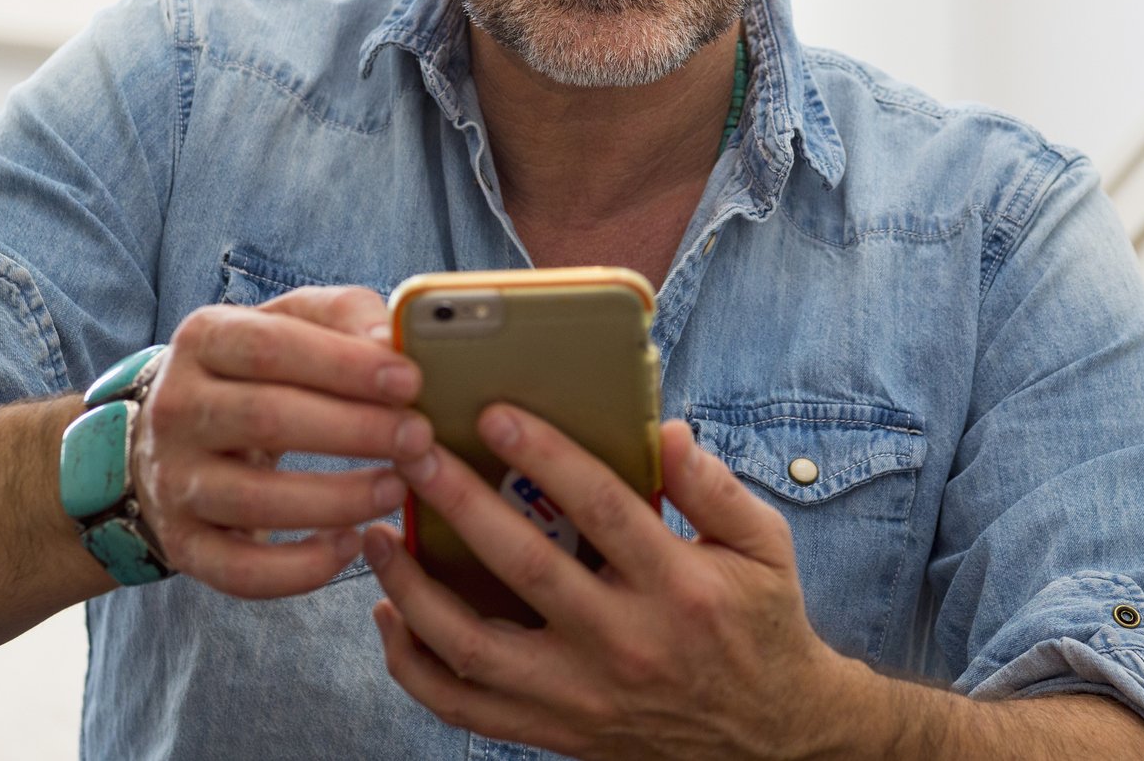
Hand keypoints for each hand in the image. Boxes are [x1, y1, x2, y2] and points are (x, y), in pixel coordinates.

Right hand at [133, 284, 430, 596]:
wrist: (174, 438)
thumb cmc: (260, 373)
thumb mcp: (292, 324)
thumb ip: (344, 317)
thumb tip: (391, 340)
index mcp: (204, 340)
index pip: (271, 346)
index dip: (344, 365)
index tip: (409, 382)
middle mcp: (177, 409)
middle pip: (265, 418)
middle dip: (354, 431)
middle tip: (419, 439)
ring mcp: (173, 481)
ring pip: (255, 499)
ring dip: (338, 499)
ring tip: (397, 490)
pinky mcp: (183, 544)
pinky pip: (240, 571)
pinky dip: (300, 569)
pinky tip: (350, 546)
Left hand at [361, 405, 869, 760]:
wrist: (767, 740)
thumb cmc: (760, 625)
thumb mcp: (764, 546)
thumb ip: (715, 487)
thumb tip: (668, 431)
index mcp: (679, 587)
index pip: (601, 508)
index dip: (545, 454)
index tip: (493, 414)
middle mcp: (625, 644)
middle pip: (524, 567)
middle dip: (459, 504)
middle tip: (413, 453)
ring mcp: (582, 696)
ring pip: (474, 647)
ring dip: (413, 589)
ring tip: (375, 535)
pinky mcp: (555, 731)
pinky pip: (464, 708)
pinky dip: (414, 667)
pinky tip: (390, 618)